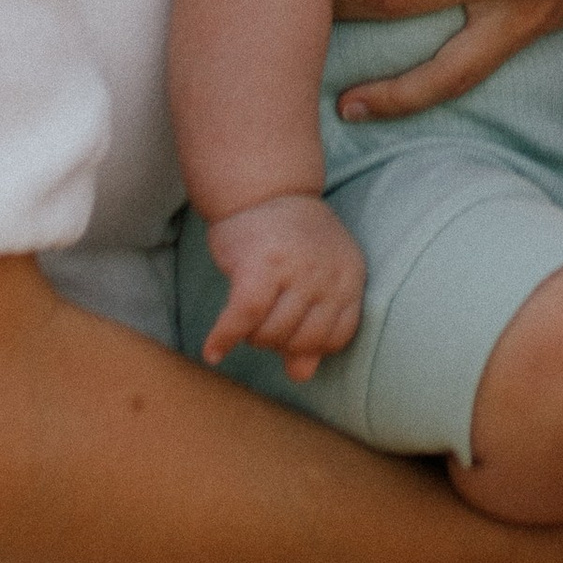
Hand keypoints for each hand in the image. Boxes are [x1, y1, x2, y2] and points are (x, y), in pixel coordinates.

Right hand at [203, 193, 364, 379]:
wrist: (264, 187)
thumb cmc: (289, 239)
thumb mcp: (315, 276)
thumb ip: (314, 324)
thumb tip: (302, 375)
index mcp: (350, 275)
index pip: (337, 337)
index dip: (310, 346)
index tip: (291, 338)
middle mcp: (328, 273)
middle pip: (301, 340)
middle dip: (277, 342)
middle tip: (262, 321)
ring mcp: (296, 269)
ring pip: (270, 333)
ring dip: (251, 336)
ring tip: (244, 319)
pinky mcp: (261, 266)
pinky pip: (242, 319)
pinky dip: (224, 338)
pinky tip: (213, 351)